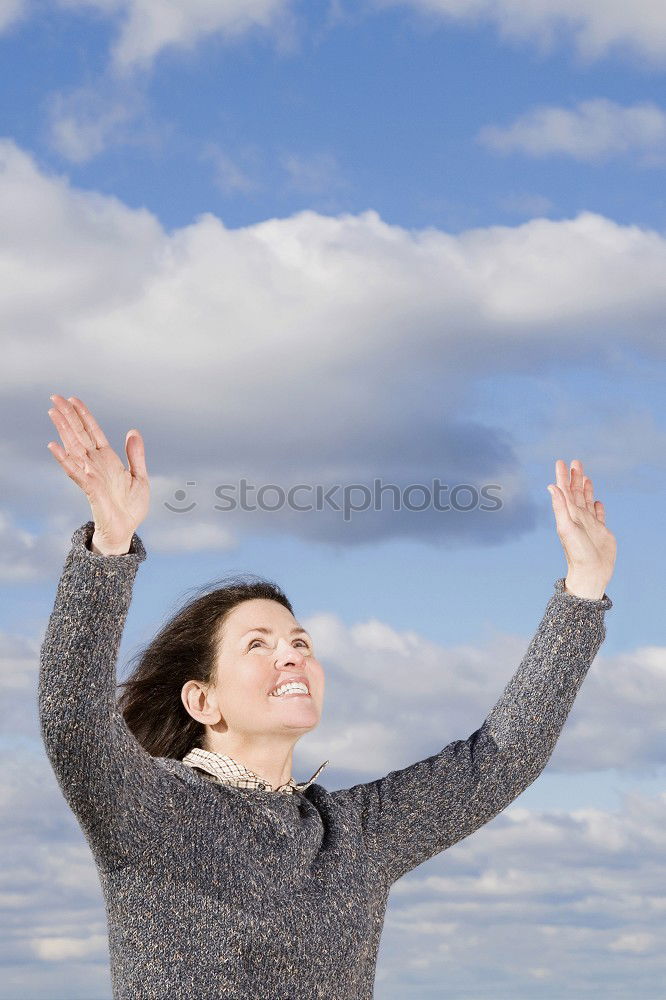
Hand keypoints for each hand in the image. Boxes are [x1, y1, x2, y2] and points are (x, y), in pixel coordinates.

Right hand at [47, 394, 149, 546]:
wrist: (127, 529)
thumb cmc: (131, 506)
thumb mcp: (140, 476)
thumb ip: (136, 454)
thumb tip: (132, 431)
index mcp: (108, 459)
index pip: (93, 431)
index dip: (84, 415)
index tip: (73, 399)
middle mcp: (96, 463)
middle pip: (79, 434)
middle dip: (68, 416)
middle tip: (55, 397)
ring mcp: (91, 474)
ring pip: (74, 447)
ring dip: (63, 430)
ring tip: (53, 412)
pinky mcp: (90, 488)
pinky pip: (75, 471)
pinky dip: (64, 458)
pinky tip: (54, 445)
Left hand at [547, 459, 616, 598]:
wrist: (590, 573)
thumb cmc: (577, 553)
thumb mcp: (567, 527)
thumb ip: (560, 507)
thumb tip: (552, 486)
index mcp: (568, 515)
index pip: (564, 491)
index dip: (563, 477)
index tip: (561, 462)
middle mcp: (578, 517)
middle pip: (576, 493)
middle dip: (575, 478)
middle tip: (576, 462)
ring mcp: (589, 524)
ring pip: (587, 501)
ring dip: (586, 488)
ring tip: (585, 476)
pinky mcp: (601, 532)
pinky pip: (599, 516)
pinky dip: (597, 507)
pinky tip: (597, 501)